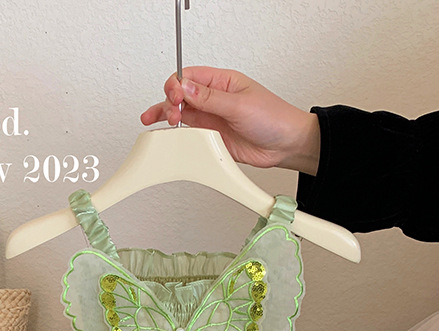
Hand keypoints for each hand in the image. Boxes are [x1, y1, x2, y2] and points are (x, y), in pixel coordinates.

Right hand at [140, 67, 320, 175]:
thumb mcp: (240, 105)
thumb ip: (210, 98)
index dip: (176, 85)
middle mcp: (213, 99)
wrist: (285, 145)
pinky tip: (167, 136)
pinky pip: (187, 134)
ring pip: (180, 114)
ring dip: (166, 117)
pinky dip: (175, 136)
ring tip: (153, 121)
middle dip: (169, 102)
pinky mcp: (210, 137)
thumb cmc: (274, 118)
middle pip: (179, 95)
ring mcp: (210, 118)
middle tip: (172, 114)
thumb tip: (185, 87)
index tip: (174, 96)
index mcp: (222, 82)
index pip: (189, 77)